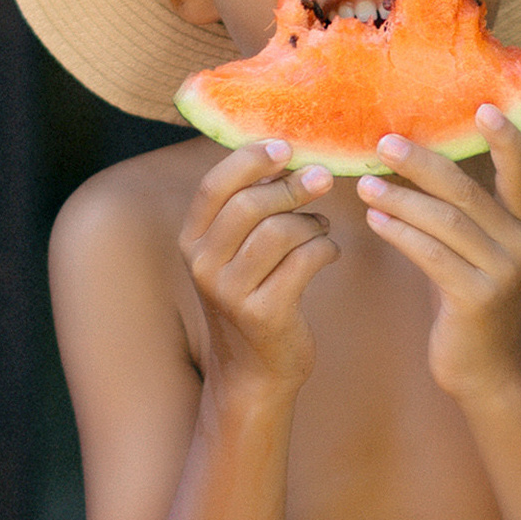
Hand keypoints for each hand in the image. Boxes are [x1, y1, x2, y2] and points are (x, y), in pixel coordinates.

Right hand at [179, 139, 338, 392]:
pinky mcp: (265, 314)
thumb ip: (246, 211)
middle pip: (251, 205)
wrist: (254, 373)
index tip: (285, 146)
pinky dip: (326, 249)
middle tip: (322, 178)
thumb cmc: (252, 300)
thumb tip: (283, 156)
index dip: (251, 159)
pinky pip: (306, 261)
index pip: (215, 187)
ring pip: (282, 231)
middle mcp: (204, 267)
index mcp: (192, 243)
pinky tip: (328, 253)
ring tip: (321, 229)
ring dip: (313, 223)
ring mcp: (232, 293)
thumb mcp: (234, 256)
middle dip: (294, 186)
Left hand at [355, 107, 520, 403]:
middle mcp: (519, 243)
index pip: (518, 171)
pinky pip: (433, 256)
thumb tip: (412, 165)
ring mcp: (501, 272)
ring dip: (400, 199)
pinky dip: (401, 235)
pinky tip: (375, 222)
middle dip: (422, 164)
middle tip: (384, 144)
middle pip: (465, 191)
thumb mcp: (473, 254)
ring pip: (445, 221)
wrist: (487, 372)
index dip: (505, 139)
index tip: (485, 106)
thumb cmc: (469, 304)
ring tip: (365, 186)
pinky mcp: (477, 299)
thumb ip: (458, 215)